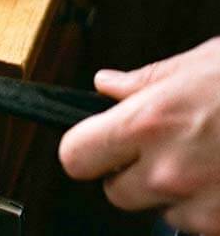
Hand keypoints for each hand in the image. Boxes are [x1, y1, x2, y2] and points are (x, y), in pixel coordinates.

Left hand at [59, 38, 219, 233]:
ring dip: (180, 194)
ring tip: (215, 158)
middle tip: (168, 148)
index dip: (87, 150)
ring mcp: (206, 205)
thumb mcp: (201, 64)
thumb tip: (108, 86)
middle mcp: (171, 170)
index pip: (77, 156)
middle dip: (134, 174)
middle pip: (117, 193)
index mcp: (150, 122)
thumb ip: (146, 82)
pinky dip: (215, 209)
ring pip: (165, 214)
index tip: (99, 144)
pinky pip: (204, 227)